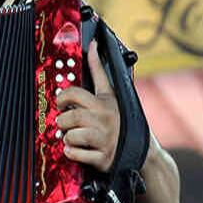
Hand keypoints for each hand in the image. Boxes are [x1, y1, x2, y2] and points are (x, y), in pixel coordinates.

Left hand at [55, 39, 120, 172]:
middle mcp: (104, 119)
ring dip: (67, 138)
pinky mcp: (102, 158)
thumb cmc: (122, 120)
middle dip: (62, 121)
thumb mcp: (112, 94)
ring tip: (73, 137)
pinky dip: (72, 153)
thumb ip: (99, 71)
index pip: (75, 94)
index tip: (61, 102)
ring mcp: (104, 139)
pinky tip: (77, 149)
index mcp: (104, 102)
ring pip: (71, 136)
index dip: (62, 98)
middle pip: (70, 117)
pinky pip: (76, 154)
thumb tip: (93, 45)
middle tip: (65, 122)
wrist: (141, 151)